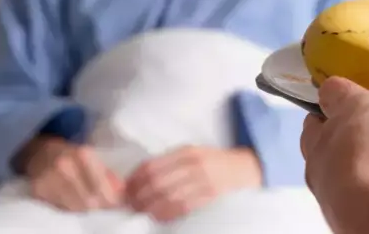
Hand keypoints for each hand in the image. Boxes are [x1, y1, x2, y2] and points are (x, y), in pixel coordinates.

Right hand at [23, 137, 124, 211]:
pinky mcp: (37, 191)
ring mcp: (48, 179)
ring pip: (75, 207)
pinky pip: (60, 207)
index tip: (117, 202)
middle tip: (106, 206)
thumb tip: (121, 190)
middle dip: (100, 205)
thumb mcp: (91, 156)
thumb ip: (106, 173)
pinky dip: (71, 208)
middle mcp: (64, 166)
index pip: (100, 185)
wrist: (38, 151)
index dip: (111, 197)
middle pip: (88, 199)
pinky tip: (75, 202)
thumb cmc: (70, 153)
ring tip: (91, 204)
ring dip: (85, 208)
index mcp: (82, 154)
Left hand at [125, 146, 260, 221]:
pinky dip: (167, 213)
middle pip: (158, 183)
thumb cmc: (212, 161)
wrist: (242, 167)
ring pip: (168, 197)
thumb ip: (169, 161)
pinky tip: (157, 216)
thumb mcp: (192, 152)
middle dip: (139, 196)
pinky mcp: (210, 195)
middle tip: (130, 204)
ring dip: (150, 207)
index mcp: (187, 151)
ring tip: (141, 211)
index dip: (135, 179)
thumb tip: (139, 177)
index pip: (153, 166)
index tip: (126, 189)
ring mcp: (203, 180)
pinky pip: (183, 207)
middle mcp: (194, 164)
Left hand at [301, 77, 368, 233]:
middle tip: (363, 133)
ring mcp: (343, 204)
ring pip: (348, 181)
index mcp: (314, 146)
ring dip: (363, 170)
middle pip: (328, 158)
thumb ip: (341, 94)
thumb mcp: (356, 101)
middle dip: (341, 146)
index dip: (323, 116)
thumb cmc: (368, 145)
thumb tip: (328, 88)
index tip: (332, 108)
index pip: (312, 128)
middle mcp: (323, 179)